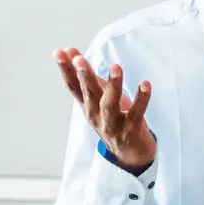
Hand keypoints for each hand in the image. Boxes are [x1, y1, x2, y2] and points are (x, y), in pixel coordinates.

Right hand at [53, 47, 154, 173]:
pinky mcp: (131, 130)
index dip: (65, 69)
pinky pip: (136, 113)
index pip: (72, 86)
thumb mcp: (96, 97)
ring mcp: (112, 124)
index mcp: (87, 105)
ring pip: (110, 105)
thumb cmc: (112, 119)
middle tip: (80, 60)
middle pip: (89, 94)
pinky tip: (145, 84)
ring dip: (113, 85)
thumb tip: (69, 50)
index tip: (58, 52)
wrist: (129, 154)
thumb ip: (85, 75)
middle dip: (84, 76)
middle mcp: (96, 115)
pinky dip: (141, 99)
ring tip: (116, 67)